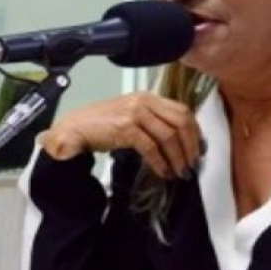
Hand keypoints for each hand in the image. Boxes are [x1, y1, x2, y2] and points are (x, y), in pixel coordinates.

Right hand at [38, 91, 201, 179]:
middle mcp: (144, 101)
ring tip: (180, 172)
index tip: (197, 149)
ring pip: (169, 136)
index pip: (182, 110)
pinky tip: (163, 172)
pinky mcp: (126, 128)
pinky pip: (152, 148)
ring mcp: (135, 114)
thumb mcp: (130, 116)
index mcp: (148, 97)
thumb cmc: (100, 124)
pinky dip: (161, 162)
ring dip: (178, 157)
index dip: (194, 131)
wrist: (73, 128)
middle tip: (192, 164)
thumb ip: (151, 121)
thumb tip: (175, 140)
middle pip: (181, 121)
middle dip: (190, 146)